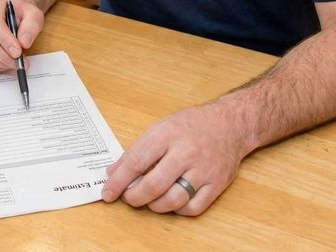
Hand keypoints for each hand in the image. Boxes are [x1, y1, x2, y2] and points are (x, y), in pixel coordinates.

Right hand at [0, 0, 43, 71]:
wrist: (14, 15)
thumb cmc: (22, 14)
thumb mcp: (33, 14)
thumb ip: (31, 26)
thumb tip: (24, 42)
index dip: (5, 40)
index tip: (18, 52)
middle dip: (5, 56)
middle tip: (21, 63)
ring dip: (2, 63)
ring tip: (17, 63)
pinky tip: (8, 64)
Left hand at [101, 102, 248, 215]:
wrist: (228, 124)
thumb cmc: (189, 125)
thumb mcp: (158, 128)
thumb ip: (136, 151)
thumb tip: (114, 172)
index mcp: (166, 134)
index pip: (137, 161)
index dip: (119, 180)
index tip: (107, 192)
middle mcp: (185, 152)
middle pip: (154, 185)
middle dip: (134, 197)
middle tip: (127, 198)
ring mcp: (203, 170)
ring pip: (173, 200)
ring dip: (154, 206)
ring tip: (147, 200)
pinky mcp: (216, 184)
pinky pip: (193, 207)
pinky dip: (177, 210)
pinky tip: (170, 202)